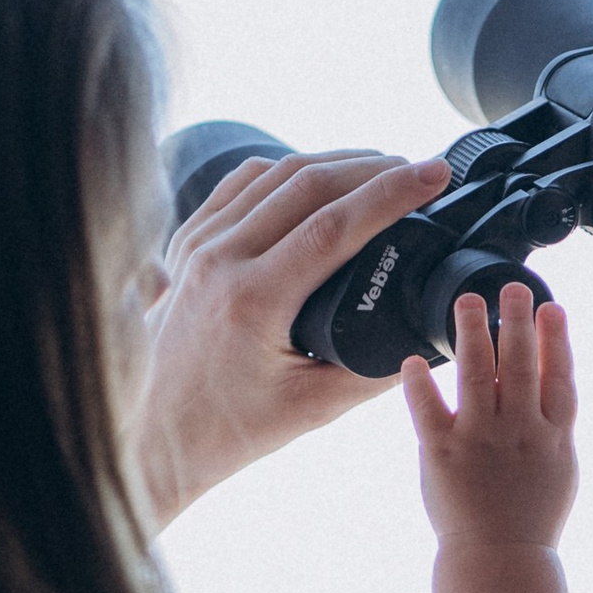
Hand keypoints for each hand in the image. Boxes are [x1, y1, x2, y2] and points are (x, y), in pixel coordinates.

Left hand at [133, 148, 450, 528]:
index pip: (334, 226)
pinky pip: (243, 184)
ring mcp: (198, 244)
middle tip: (418, 168)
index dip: (391, 194)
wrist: (158, 430)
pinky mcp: (189, 240)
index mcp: (253, 301)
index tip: (433, 175)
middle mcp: (219, 260)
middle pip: (307, 183)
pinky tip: (320, 175)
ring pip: (275, 173)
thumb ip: (376, 373)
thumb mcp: (314, 409)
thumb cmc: (231, 426)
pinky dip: (289, 171)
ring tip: (381, 169)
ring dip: (334, 162)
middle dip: (372, 168)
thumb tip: (430, 338)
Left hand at [403, 286, 579, 556]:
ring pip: (476, 375)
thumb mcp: (559, 468)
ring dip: (472, 334)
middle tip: (511, 287)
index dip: (556, 340)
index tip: (550, 307)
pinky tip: (413, 360)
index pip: (558, 377)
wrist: (500, 559)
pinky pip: (428, 410)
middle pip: (520, 365)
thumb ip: (553, 422)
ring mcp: (480, 441)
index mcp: (552, 437)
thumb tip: (551, 374)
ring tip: (467, 302)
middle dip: (516, 321)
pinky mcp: (443, 453)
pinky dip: (419, 384)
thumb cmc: (530, 516)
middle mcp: (519, 432)